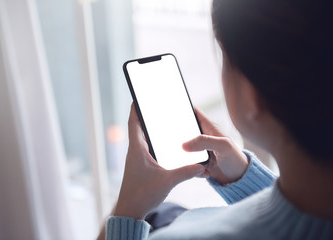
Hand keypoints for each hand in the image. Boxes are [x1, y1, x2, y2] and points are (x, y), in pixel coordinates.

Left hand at [113, 104, 205, 219]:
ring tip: (162, 122)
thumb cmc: (142, 195)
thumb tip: (202, 167)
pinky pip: (147, 150)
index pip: (133, 122)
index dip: (136, 108)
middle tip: (156, 107)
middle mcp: (135, 152)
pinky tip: (165, 146)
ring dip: (150, 130)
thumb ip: (186, 172)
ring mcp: (137, 160)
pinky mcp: (141, 167)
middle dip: (147, 117)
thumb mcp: (168, 181)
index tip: (139, 97)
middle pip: (139, 128)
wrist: (130, 211)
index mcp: (137, 149)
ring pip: (143, 139)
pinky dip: (154, 144)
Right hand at [182, 108, 248, 184]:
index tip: (170, 111)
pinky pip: (187, 164)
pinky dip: (191, 169)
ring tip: (199, 164)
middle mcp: (202, 137)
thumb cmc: (236, 159)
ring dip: (184, 157)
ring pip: (182, 150)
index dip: (182, 109)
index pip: (193, 112)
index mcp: (208, 127)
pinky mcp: (197, 162)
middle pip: (183, 132)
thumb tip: (184, 145)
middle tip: (175, 145)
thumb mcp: (223, 146)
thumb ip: (204, 141)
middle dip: (177, 137)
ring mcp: (198, 150)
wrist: (239, 180)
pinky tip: (204, 171)